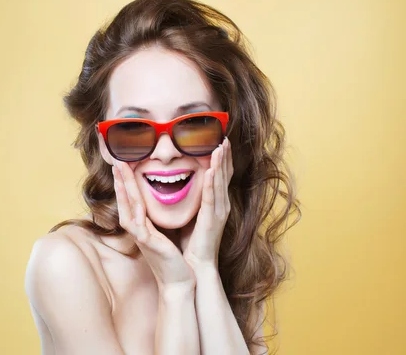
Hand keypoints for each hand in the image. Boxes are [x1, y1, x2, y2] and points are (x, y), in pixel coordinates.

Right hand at [112, 160, 195, 290]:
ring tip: (121, 173)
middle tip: (117, 161)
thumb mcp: (162, 234)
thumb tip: (155, 207)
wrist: (178, 282)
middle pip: (125, 201)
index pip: (131, 200)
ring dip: (123, 191)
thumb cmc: (172, 259)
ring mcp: (141, 238)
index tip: (123, 164)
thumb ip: (155, 221)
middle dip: (120, 181)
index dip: (126, 182)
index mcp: (142, 226)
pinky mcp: (149, 245)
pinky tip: (136, 201)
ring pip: (128, 210)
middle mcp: (137, 230)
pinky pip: (139, 226)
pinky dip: (137, 212)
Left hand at [183, 137, 233, 268]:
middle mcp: (221, 206)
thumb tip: (181, 185)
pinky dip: (212, 183)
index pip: (220, 176)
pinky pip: (211, 198)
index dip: (221, 159)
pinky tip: (211, 170)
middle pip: (224, 175)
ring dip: (220, 164)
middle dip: (224, 156)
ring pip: (220, 183)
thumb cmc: (191, 243)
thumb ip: (191, 200)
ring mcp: (219, 213)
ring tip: (220, 146)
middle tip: (224, 137)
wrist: (195, 267)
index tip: (219, 141)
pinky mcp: (212, 221)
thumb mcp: (191, 215)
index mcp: (215, 204)